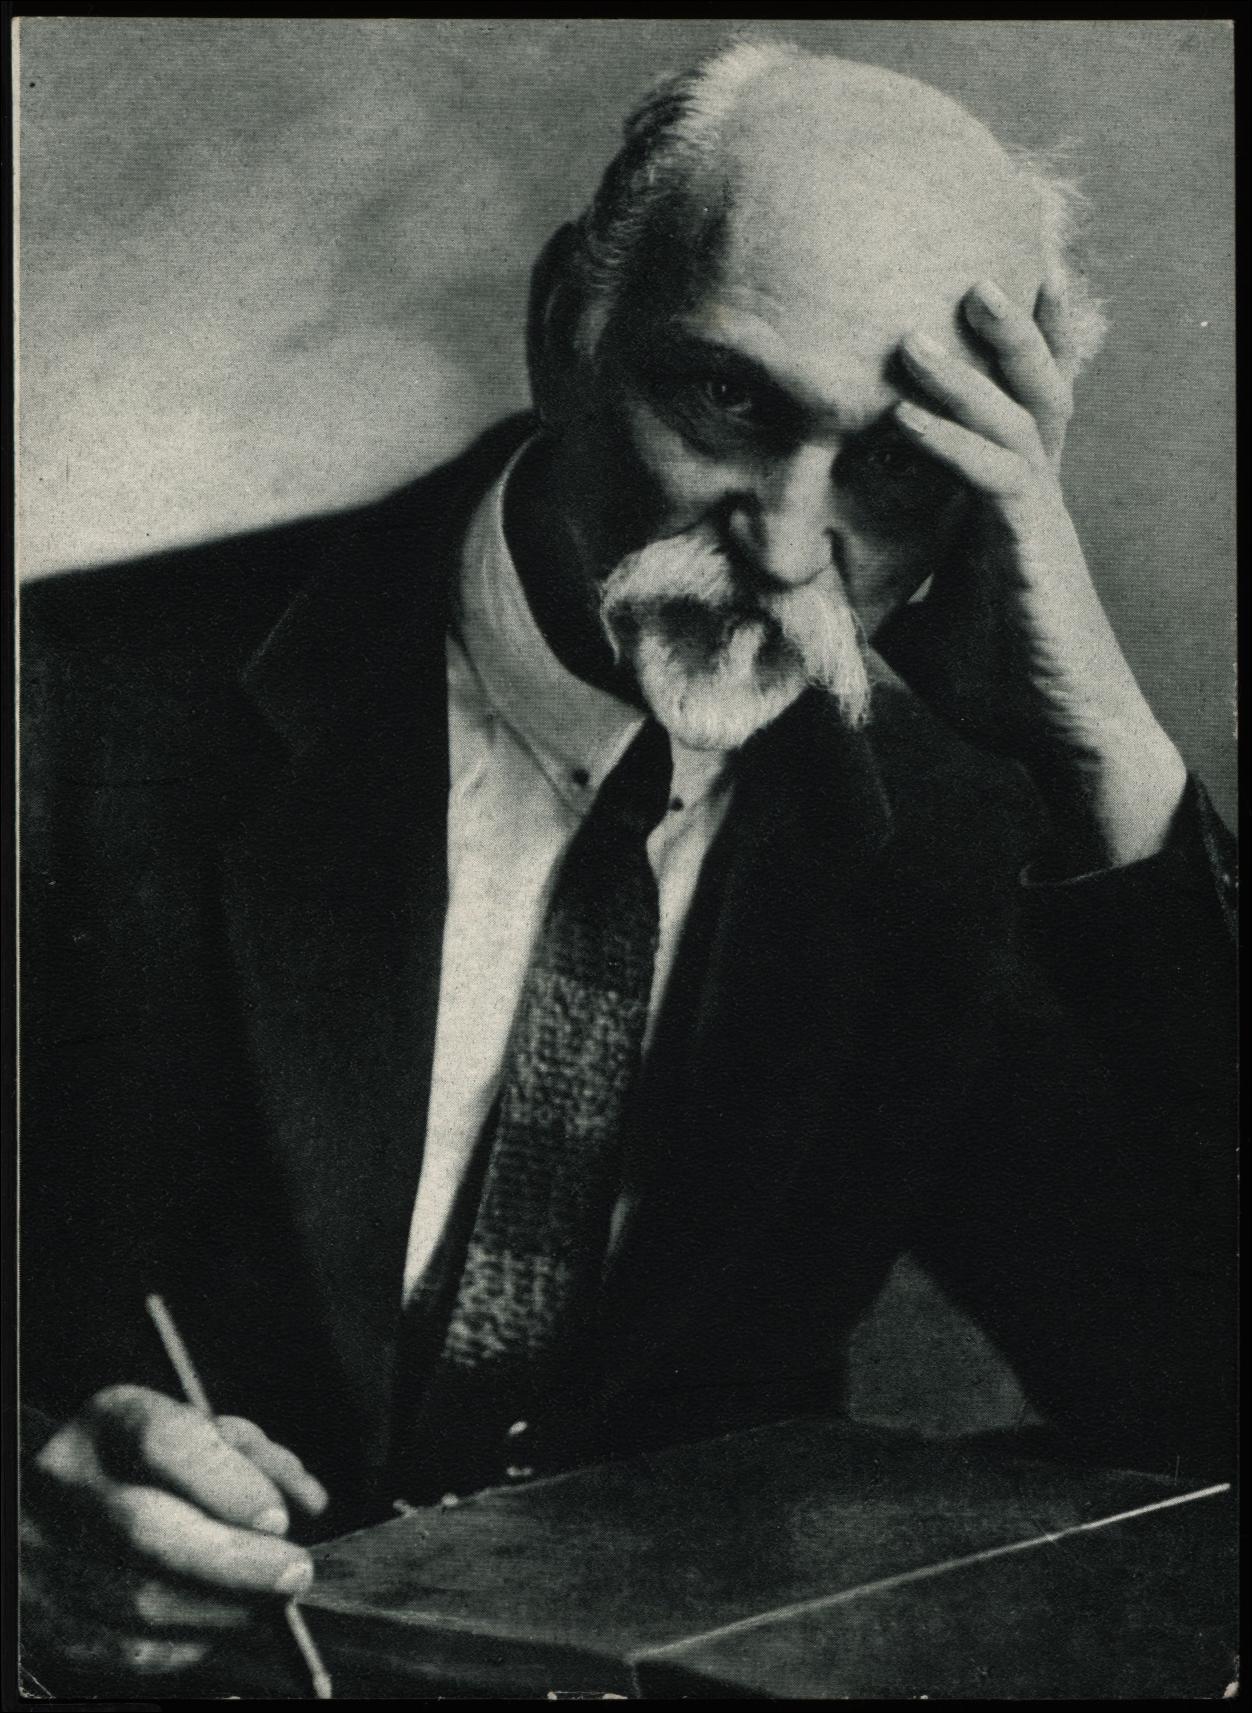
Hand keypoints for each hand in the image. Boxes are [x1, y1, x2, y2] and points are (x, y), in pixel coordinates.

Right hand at [21, 1386, 327, 1680]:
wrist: (58, 1508)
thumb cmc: (154, 1466)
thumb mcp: (201, 1434)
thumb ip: (257, 1459)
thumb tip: (309, 1501)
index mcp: (111, 1419)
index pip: (165, 1441)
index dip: (227, 1484)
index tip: (279, 1518)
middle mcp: (67, 1480)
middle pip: (147, 1530)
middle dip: (234, 1560)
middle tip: (293, 1574)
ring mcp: (43, 1552)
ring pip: (138, 1599)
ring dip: (220, 1609)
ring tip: (266, 1604)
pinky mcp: (47, 1618)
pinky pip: (124, 1647)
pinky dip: (186, 1643)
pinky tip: (218, 1624)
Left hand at [875, 277, 1185, 868]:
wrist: (1058, 733)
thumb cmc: (1001, 680)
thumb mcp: (918, 629)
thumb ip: (881, 594)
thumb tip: (820, 586)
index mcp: (1006, 506)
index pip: (1009, 410)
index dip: (1002, 355)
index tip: (973, 296)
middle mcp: (1029, 496)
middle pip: (1028, 388)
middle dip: (1001, 330)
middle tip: (962, 269)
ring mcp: (1036, 517)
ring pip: (1016, 415)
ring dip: (967, 369)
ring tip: (921, 328)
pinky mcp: (1033, 547)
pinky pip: (996, 477)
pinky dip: (951, 444)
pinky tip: (907, 420)